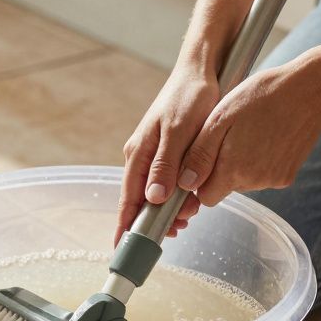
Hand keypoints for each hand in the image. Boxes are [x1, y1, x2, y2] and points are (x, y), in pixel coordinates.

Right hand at [118, 67, 220, 242]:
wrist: (199, 71)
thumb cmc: (189, 97)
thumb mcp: (179, 131)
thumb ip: (165, 164)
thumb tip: (152, 197)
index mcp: (139, 154)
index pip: (128, 199)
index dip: (125, 226)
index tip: (121, 248)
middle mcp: (140, 156)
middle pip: (139, 200)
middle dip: (151, 222)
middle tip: (171, 236)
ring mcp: (152, 154)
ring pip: (153, 193)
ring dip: (167, 210)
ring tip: (185, 220)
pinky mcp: (165, 151)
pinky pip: (165, 181)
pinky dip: (175, 196)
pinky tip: (188, 201)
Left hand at [179, 61, 320, 206]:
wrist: (310, 91)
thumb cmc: (261, 97)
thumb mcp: (219, 119)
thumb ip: (200, 154)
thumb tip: (185, 183)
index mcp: (234, 170)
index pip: (205, 196)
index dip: (201, 179)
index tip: (206, 156)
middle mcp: (255, 182)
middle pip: (224, 189)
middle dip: (220, 169)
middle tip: (229, 137)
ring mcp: (274, 181)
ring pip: (243, 183)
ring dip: (240, 165)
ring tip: (249, 133)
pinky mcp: (287, 176)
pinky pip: (263, 177)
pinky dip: (260, 163)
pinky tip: (266, 138)